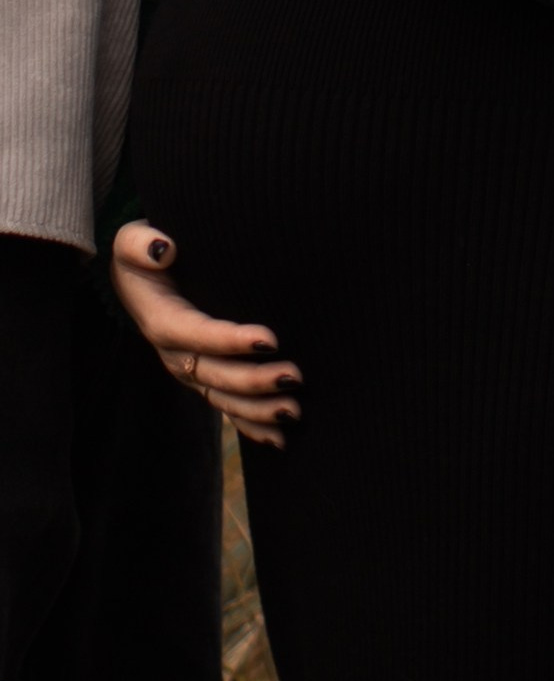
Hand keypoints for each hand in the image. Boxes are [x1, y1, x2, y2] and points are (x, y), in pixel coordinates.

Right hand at [111, 224, 301, 446]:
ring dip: (258, 409)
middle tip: (294, 376)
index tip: (269, 339)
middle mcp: (176, 354)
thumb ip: (140, 243)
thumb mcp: (132, 241)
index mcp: (163, 320)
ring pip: (224, 397)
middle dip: (254, 380)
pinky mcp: (203, 377)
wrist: (140, 276)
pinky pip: (226, 406)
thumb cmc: (143, 253)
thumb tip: (162, 248)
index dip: (230, 340)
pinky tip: (280, 439)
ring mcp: (190, 370)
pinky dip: (251, 425)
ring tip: (294, 410)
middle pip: (215, 374)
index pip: (197, 334)